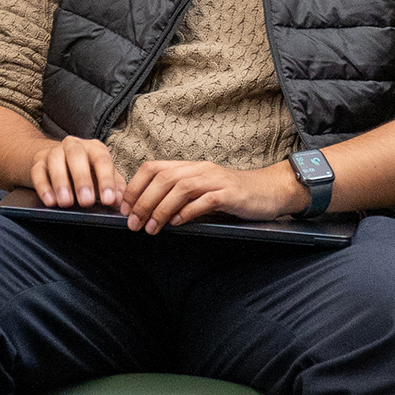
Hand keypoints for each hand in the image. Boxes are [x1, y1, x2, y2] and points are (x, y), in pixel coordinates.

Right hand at [29, 136, 128, 211]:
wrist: (57, 162)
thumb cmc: (87, 172)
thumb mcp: (103, 177)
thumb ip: (115, 188)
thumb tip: (119, 201)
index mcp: (94, 148)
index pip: (102, 160)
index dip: (106, 180)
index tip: (109, 200)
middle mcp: (74, 146)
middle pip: (77, 156)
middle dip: (82, 179)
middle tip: (86, 202)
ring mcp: (54, 152)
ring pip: (55, 161)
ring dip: (61, 182)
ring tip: (66, 203)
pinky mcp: (38, 162)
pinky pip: (38, 172)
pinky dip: (43, 187)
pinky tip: (50, 201)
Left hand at [123, 158, 301, 234]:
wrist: (270, 191)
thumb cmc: (233, 195)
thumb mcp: (202, 191)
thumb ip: (179, 196)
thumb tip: (147, 211)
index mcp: (190, 167)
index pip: (153, 167)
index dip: (135, 186)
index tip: (124, 207)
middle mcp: (200, 169)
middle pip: (163, 178)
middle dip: (143, 201)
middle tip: (133, 223)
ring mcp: (216, 180)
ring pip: (180, 188)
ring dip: (161, 209)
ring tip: (151, 228)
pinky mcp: (230, 194)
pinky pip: (204, 200)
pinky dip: (188, 212)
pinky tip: (178, 223)